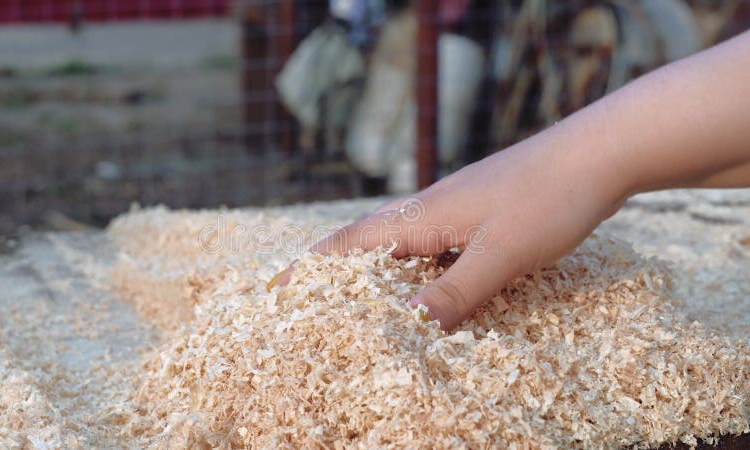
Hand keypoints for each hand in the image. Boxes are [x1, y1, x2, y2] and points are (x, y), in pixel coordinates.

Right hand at [310, 133, 628, 329]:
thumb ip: (456, 292)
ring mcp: (452, 211)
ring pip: (398, 246)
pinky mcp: (477, 215)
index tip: (275, 293)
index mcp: (420, 218)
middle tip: (307, 307)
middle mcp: (427, 212)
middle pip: (364, 244)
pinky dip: (416, 273)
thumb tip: (407, 329)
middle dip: (331, 274)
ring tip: (356, 307)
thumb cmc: (549, 199)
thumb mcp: (502, 254)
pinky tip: (427, 290)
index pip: (347, 245)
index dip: (310, 271)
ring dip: (372, 275)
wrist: (596, 154)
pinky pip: (432, 248)